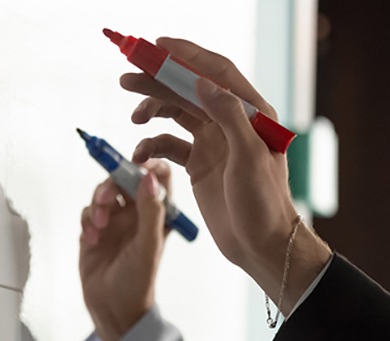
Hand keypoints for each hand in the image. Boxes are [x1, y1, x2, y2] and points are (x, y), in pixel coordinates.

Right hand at [79, 160, 170, 340]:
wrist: (114, 309)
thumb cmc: (138, 282)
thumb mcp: (148, 245)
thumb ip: (151, 211)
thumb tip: (150, 177)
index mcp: (158, 214)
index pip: (156, 177)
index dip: (146, 164)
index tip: (133, 162)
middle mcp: (137, 214)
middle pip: (123, 180)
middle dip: (112, 184)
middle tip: (106, 198)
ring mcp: (115, 222)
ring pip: (103, 193)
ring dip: (98, 203)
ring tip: (99, 225)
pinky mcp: (95, 231)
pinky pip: (88, 211)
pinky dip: (87, 220)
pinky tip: (91, 238)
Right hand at [122, 38, 330, 311]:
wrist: (261, 245)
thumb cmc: (263, 203)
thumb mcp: (248, 156)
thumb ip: (228, 116)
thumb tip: (203, 82)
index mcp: (251, 113)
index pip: (217, 72)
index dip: (187, 55)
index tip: (157, 46)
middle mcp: (231, 122)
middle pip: (190, 89)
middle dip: (158, 81)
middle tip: (126, 78)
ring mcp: (215, 142)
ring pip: (177, 113)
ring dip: (153, 109)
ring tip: (133, 114)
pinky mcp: (200, 163)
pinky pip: (170, 144)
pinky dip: (152, 144)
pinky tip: (140, 154)